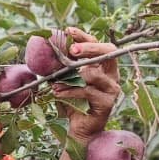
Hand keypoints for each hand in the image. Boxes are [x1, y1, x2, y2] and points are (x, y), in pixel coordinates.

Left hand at [53, 26, 120, 141]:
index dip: (84, 36)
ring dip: (70, 77)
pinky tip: (57, 93)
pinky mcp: (107, 102)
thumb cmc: (72, 102)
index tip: (68, 30)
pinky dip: (69, 91)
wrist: (78, 129)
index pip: (98, 44)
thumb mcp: (65, 81)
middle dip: (88, 47)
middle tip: (71, 49)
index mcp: (103, 66)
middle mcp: (111, 74)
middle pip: (107, 51)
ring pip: (93, 73)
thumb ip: (62, 67)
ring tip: (54, 82)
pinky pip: (87, 91)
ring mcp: (112, 88)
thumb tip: (46, 48)